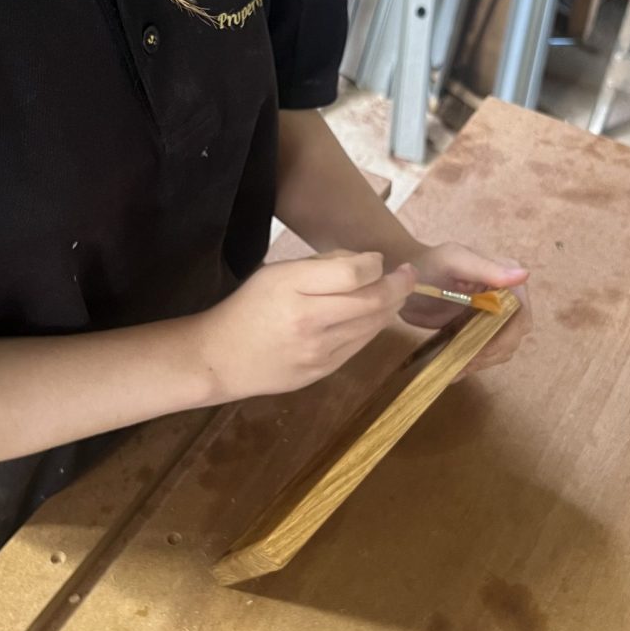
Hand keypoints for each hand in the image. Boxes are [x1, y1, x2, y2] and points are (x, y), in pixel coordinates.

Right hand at [195, 252, 415, 401]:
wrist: (221, 358)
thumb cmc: (249, 307)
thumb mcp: (277, 273)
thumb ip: (322, 265)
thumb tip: (367, 263)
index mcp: (293, 288)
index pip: (354, 273)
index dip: (375, 264)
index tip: (378, 259)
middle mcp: (308, 321)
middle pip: (372, 301)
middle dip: (399, 285)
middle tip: (408, 275)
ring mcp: (318, 351)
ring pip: (372, 325)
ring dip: (390, 307)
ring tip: (395, 293)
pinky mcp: (322, 371)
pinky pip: (359, 345)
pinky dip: (372, 327)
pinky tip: (372, 316)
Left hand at [403, 242, 530, 371]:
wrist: (401, 281)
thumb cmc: (426, 264)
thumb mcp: (453, 260)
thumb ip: (485, 268)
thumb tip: (524, 274)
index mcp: (507, 277)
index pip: (520, 311)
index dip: (506, 333)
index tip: (483, 347)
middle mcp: (507, 297)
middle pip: (515, 332)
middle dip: (494, 349)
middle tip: (466, 360)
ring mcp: (494, 316)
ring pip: (504, 346)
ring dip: (484, 359)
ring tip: (457, 366)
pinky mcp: (478, 331)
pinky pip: (487, 352)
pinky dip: (474, 362)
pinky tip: (455, 370)